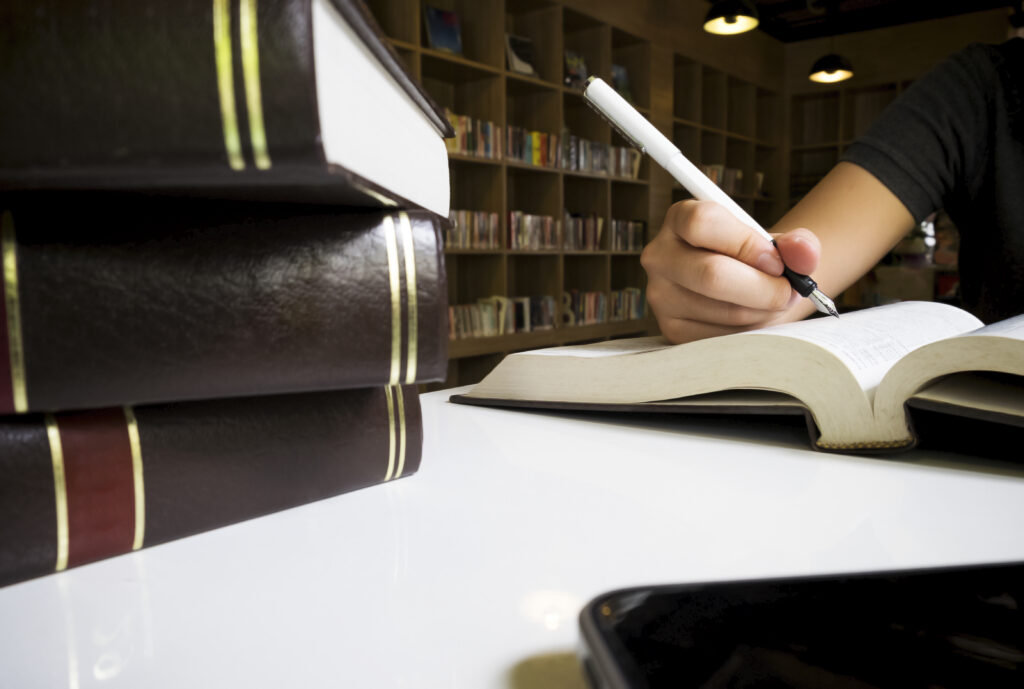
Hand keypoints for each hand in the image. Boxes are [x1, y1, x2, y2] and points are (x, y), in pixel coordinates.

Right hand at [641, 200, 820, 343]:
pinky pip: (720, 338)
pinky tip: (755, 319)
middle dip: (765, 288)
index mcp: (680, 219)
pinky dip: (749, 331)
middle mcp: (660, 256)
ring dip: (762, 312)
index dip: (746, 243)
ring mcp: (661, 295)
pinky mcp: (672, 330)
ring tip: (773, 303)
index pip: (703, 223)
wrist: (740, 288)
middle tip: (790, 292)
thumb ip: (796, 243)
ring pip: (723, 310)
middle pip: (711, 274)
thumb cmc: (754, 260)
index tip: (776, 262)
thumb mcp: (776, 244)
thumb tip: (804, 253)